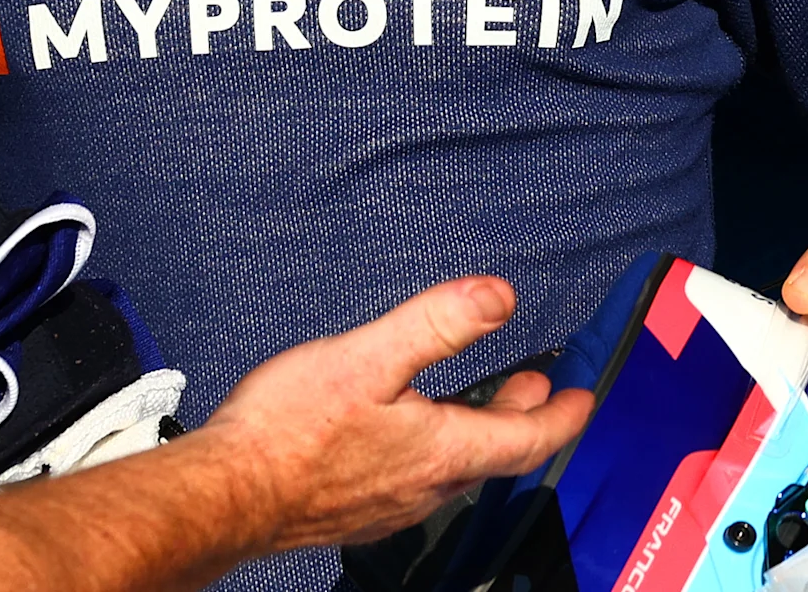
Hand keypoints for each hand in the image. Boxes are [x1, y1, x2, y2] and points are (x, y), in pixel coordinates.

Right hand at [197, 276, 593, 552]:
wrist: (226, 495)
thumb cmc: (288, 430)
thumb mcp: (368, 356)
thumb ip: (436, 324)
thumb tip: (498, 296)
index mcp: (441, 451)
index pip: (526, 440)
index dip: (561, 416)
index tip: (581, 398)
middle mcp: (425, 488)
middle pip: (492, 455)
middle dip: (520, 419)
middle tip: (534, 390)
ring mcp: (390, 505)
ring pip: (452, 470)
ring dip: (475, 434)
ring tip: (473, 405)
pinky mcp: (356, 511)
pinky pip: (414, 482)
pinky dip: (432, 452)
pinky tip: (404, 437)